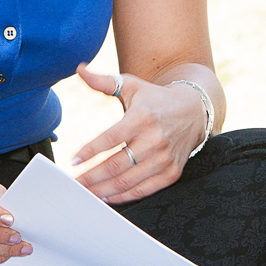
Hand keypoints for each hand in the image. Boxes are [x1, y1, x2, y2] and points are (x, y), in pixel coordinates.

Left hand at [71, 63, 203, 202]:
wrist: (193, 111)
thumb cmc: (155, 98)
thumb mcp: (131, 85)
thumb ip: (103, 81)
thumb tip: (80, 69)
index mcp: (142, 118)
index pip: (110, 139)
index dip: (89, 151)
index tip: (72, 160)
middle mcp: (155, 140)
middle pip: (116, 165)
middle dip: (91, 177)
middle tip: (72, 183)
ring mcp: (164, 159)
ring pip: (128, 181)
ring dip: (103, 190)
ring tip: (84, 192)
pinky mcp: (172, 173)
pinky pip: (144, 190)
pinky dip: (124, 196)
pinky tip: (106, 196)